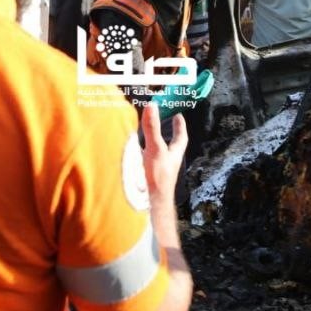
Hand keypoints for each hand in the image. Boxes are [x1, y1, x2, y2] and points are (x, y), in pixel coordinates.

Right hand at [140, 103, 186, 218]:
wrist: (150, 205)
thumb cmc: (157, 178)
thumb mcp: (155, 149)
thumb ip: (152, 128)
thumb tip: (152, 106)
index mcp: (174, 154)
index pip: (180, 137)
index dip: (179, 126)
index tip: (178, 116)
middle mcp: (167, 162)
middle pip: (169, 145)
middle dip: (165, 134)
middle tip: (162, 122)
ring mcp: (157, 171)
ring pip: (156, 154)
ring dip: (151, 145)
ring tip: (142, 135)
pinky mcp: (147, 178)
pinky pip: (144, 162)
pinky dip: (138, 156)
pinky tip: (130, 155)